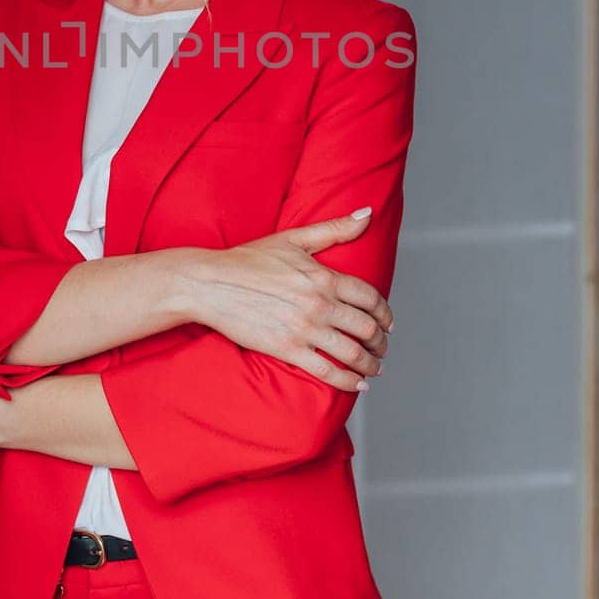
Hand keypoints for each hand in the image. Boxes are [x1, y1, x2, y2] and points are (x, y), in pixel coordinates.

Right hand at [178, 210, 393, 391]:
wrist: (211, 284)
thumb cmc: (248, 260)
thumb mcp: (293, 239)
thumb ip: (334, 229)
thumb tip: (366, 214)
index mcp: (324, 276)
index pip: (370, 298)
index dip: (385, 313)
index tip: (387, 322)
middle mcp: (319, 304)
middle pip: (366, 328)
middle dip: (381, 342)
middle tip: (382, 348)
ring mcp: (304, 329)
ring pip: (353, 353)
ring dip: (371, 364)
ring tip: (375, 368)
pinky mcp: (288, 349)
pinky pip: (328, 371)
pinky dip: (348, 381)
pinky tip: (357, 384)